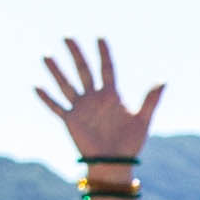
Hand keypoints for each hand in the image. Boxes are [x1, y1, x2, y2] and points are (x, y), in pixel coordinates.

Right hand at [35, 38, 159, 166]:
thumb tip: (163, 80)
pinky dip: (47, 99)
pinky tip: (36, 87)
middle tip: (67, 37)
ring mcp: (81, 108)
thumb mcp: (142, 120)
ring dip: (56, 71)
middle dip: (75, 54)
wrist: (115, 163)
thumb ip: (151, 100)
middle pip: (83, 70)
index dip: (104, 53)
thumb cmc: (130, 143)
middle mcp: (94, 98)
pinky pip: (56, 107)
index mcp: (111, 95)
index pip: (106, 68)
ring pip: (66, 85)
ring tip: (46, 56)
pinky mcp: (71, 120)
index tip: (100, 38)